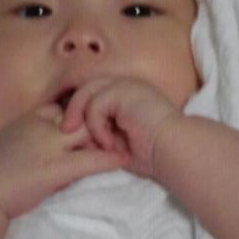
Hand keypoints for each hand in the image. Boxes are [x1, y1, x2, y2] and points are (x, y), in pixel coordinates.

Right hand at [0, 104, 128, 219]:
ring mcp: (49, 146)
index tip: (100, 118)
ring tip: (129, 143)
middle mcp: (42, 126)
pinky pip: (90, 159)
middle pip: (81, 115)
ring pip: (89, 133)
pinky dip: (109, 159)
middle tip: (121, 130)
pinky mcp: (55, 169)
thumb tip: (50, 146)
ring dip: (110, 138)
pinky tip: (124, 160)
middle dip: (101, 122)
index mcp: (30, 119)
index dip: (84, 113)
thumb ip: (32, 139)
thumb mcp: (10, 145)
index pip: (66, 106)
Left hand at [60, 77, 181, 178]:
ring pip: (87, 94)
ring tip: (96, 143)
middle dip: (73, 110)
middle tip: (65, 130)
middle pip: (85, 88)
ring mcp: (124, 85)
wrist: (173, 150)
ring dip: (86, 121)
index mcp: (125, 95)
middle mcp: (124, 85)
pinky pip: (95, 105)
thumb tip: (73, 134)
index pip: (91, 93)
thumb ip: (98, 134)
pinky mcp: (123, 91)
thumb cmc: (152, 153)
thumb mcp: (117, 143)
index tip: (70, 131)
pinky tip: (110, 143)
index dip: (78, 109)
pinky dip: (97, 127)